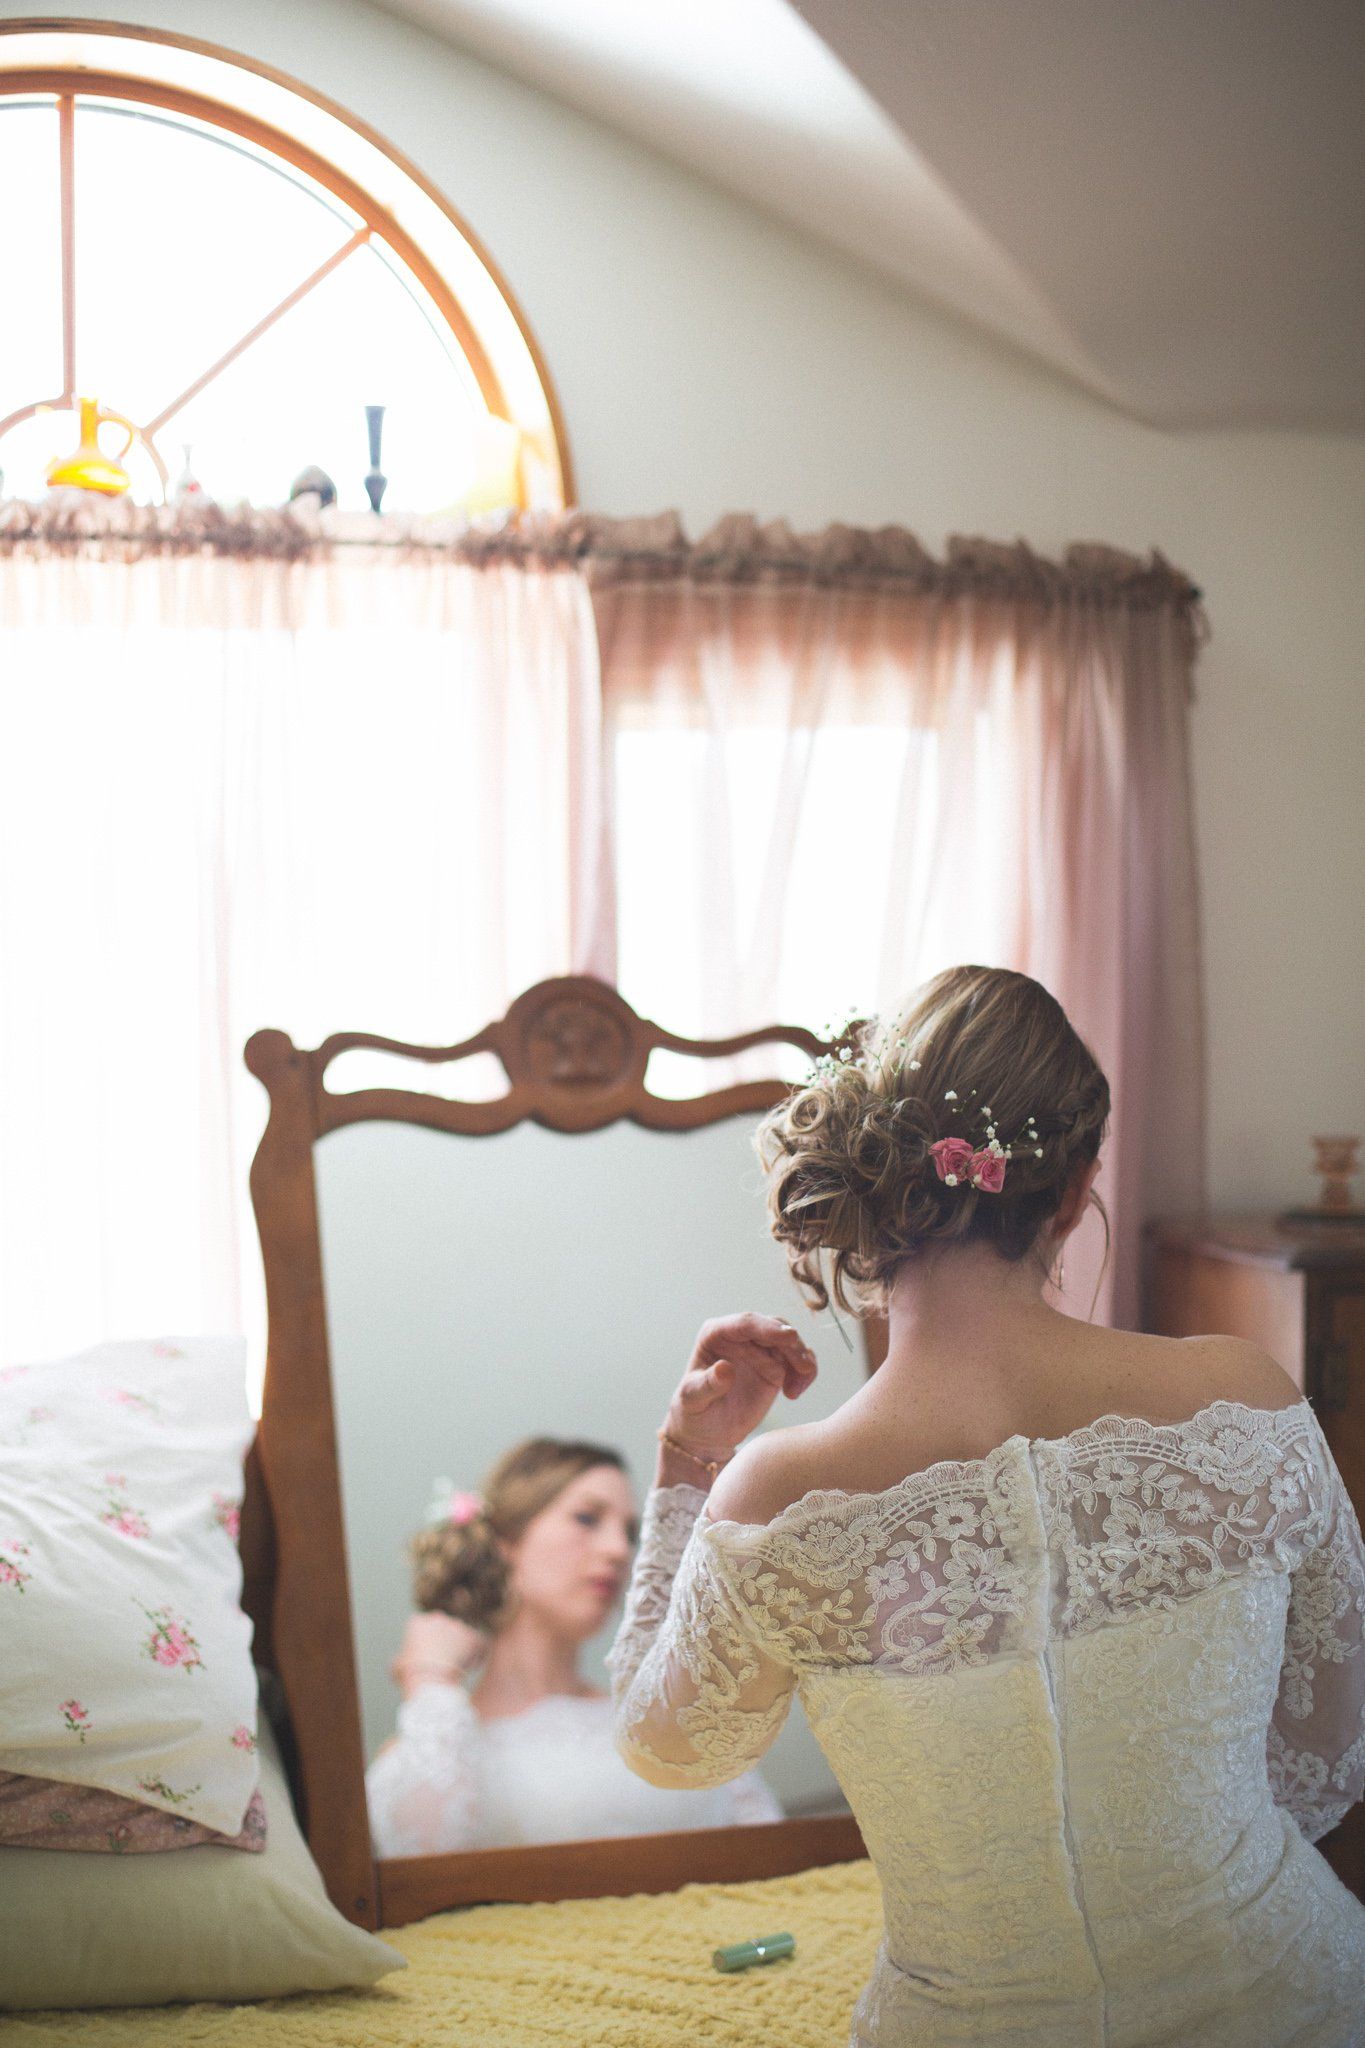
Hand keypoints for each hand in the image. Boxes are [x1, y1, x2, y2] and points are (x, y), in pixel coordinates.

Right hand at [390, 1609, 489, 1699]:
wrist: (430, 1680)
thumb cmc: (411, 1676)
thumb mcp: (396, 1665)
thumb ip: (402, 1657)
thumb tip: (402, 1662)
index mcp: (417, 1622)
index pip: (424, 1628)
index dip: (427, 1643)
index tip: (428, 1657)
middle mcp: (437, 1618)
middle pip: (444, 1629)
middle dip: (445, 1643)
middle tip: (444, 1662)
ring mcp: (456, 1625)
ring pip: (461, 1635)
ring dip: (461, 1648)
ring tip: (457, 1667)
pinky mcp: (472, 1636)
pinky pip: (478, 1644)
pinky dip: (477, 1655)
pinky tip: (470, 1668)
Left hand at [663, 1314, 817, 1462]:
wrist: (707, 1430)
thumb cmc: (694, 1411)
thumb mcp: (694, 1399)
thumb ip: (708, 1384)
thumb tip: (725, 1368)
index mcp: (716, 1333)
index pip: (745, 1323)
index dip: (768, 1328)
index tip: (790, 1337)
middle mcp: (740, 1336)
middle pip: (773, 1327)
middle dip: (791, 1344)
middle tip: (803, 1367)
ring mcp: (760, 1349)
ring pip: (790, 1342)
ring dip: (802, 1359)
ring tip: (796, 1388)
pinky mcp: (776, 1366)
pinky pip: (798, 1361)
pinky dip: (805, 1372)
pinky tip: (795, 1393)